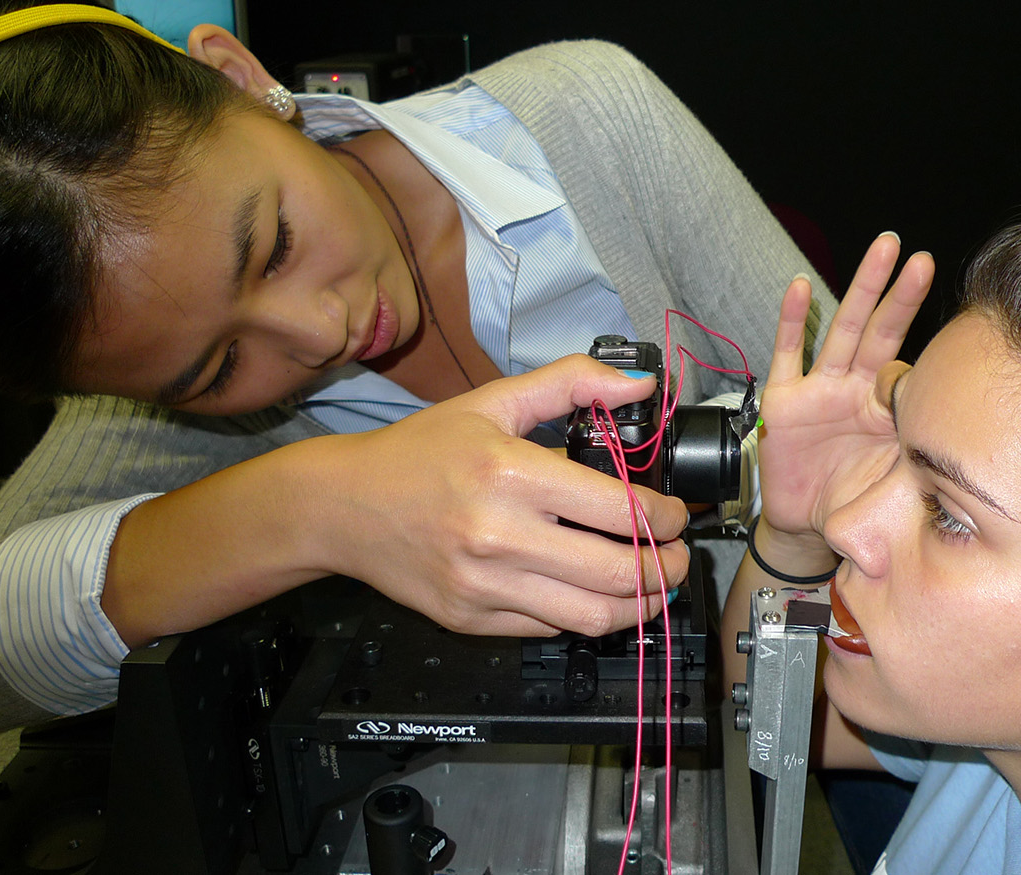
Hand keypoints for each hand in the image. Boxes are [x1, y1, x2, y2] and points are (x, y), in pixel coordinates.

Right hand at [331, 354, 691, 637]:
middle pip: (619, 573)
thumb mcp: (493, 402)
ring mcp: (484, 585)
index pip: (622, 511)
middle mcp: (500, 535)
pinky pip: (549, 629)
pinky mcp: (471, 620)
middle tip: (677, 557)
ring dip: (640, 606)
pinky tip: (596, 595)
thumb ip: (572, 385)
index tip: (674, 516)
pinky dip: (585, 616)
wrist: (343, 506)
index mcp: (512, 474)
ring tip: (653, 586)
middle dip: (668, 568)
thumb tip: (640, 386)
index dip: (666, 520)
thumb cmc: (419, 452)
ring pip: (593, 616)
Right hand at [755, 233, 932, 560]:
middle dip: (900, 294)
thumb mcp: (895, 476)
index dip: (921, 365)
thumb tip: (959, 439)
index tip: (948, 355)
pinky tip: (800, 286)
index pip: (906, 368)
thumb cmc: (856, 498)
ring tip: (883, 249)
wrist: (809, 525)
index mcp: (884, 404)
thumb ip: (917, 450)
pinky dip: (792, 320)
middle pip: (881, 332)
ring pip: (844, 330)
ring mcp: (819, 389)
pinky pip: (787, 354)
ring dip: (863, 290)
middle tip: (922, 258)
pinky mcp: (783, 400)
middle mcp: (854, 387)